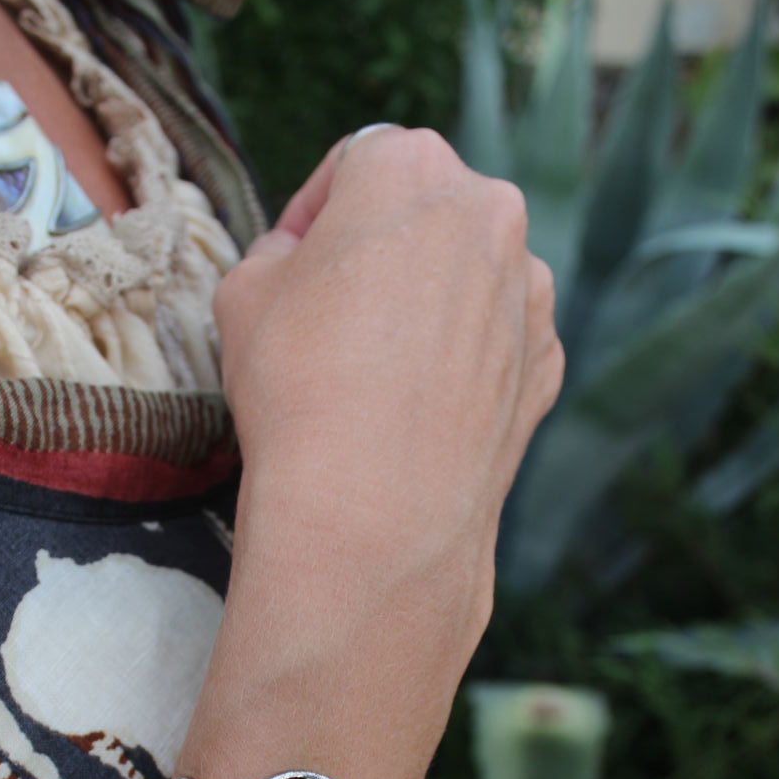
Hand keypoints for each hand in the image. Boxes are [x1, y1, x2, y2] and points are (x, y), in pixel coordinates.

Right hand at [125, 129, 563, 778]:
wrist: (359, 609)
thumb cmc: (281, 462)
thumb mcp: (244, 338)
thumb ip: (284, 286)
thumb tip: (301, 306)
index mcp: (424, 200)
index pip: (362, 169)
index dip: (304, 244)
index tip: (269, 325)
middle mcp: (502, 265)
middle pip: (420, 243)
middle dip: (358, 299)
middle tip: (293, 386)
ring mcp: (532, 357)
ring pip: (451, 327)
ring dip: (396, 368)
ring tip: (332, 450)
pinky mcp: (535, 440)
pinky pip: (473, 402)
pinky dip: (431, 429)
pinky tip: (381, 488)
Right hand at [208, 127, 562, 778]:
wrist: (372, 510)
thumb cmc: (298, 386)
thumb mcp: (242, 294)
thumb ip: (277, 254)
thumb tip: (301, 263)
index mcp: (410, 166)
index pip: (355, 163)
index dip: (314, 215)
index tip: (292, 264)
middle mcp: (490, 212)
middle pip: (426, 213)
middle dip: (382, 253)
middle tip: (333, 319)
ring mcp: (531, 291)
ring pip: (470, 278)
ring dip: (428, 306)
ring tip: (375, 376)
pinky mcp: (548, 363)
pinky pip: (497, 344)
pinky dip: (464, 362)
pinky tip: (417, 410)